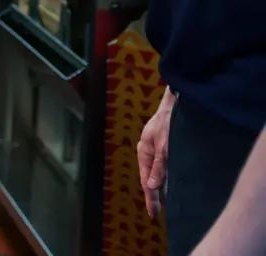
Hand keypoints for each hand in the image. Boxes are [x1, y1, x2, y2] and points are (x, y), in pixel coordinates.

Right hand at [138, 90, 174, 218]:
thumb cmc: (169, 123)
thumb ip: (159, 166)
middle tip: (156, 212)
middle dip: (153, 194)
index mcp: (144, 152)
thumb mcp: (165, 146)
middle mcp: (147, 152)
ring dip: (159, 185)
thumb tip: (153, 186)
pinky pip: (160, 165)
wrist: (175, 103)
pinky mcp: (161, 145)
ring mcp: (154, 148)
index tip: (153, 214)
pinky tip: (168, 181)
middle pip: (149, 178)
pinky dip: (163, 176)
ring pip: (155, 172)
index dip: (150, 198)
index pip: (146, 181)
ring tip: (162, 202)